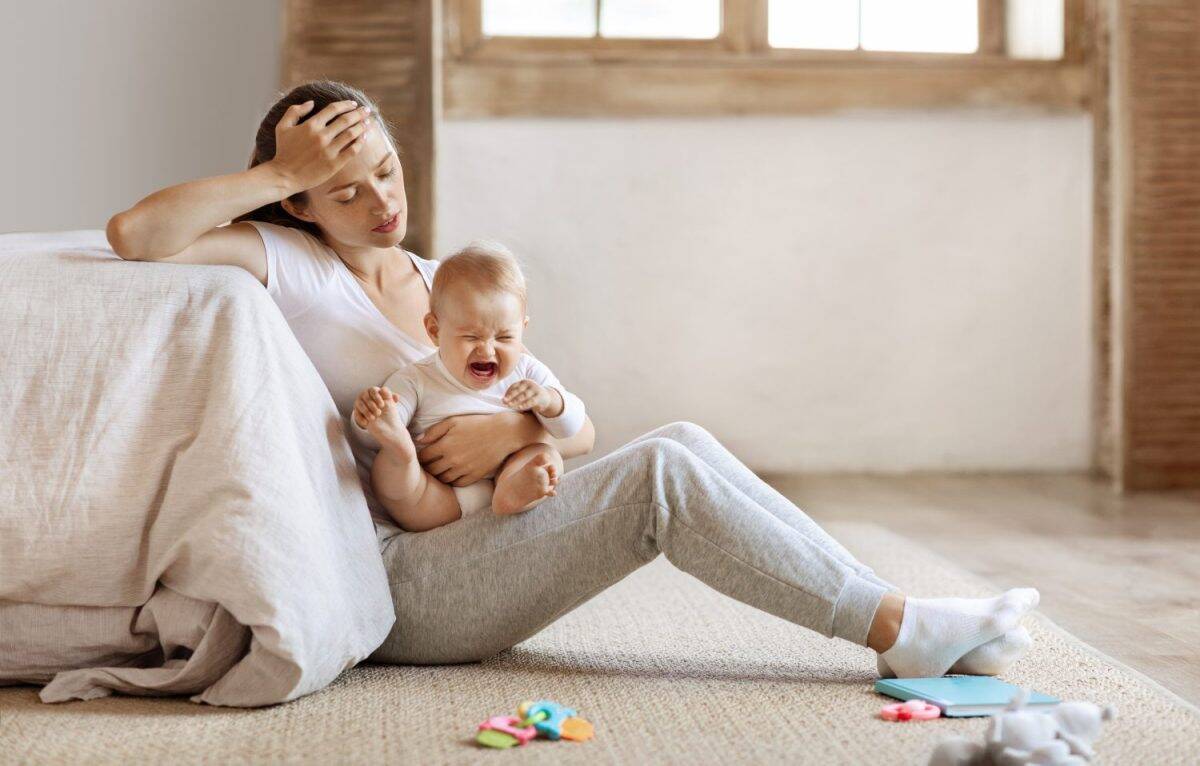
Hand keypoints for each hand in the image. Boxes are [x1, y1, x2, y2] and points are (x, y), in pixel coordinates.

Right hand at [268, 99, 372, 192]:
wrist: (284, 176)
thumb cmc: (283, 151)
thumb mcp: (282, 127)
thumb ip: (295, 111)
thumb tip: (311, 102)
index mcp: (311, 125)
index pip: (333, 109)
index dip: (346, 104)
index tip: (354, 104)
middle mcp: (321, 136)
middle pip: (346, 120)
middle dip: (359, 113)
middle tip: (367, 110)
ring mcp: (329, 150)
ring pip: (351, 134)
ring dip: (361, 126)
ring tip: (368, 122)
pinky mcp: (334, 164)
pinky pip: (352, 151)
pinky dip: (360, 142)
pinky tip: (364, 137)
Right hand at [353, 386, 397, 428]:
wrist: (380, 418)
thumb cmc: (385, 407)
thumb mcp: (390, 402)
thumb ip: (393, 399)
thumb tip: (396, 396)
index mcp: (373, 390)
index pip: (373, 390)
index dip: (377, 398)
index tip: (382, 405)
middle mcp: (364, 394)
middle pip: (366, 397)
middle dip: (372, 405)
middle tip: (379, 413)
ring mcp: (359, 402)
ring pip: (360, 405)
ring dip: (366, 412)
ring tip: (373, 418)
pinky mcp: (356, 411)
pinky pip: (356, 414)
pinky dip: (361, 419)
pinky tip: (366, 423)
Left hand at [415, 411, 531, 485]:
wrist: (503, 432)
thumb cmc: (477, 424)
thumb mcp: (454, 421)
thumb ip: (434, 430)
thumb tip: (419, 440)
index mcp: (445, 445)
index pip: (424, 457)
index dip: (420, 458)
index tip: (421, 457)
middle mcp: (453, 459)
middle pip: (432, 470)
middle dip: (427, 468)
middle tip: (427, 466)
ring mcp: (464, 469)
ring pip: (443, 479)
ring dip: (438, 476)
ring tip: (438, 471)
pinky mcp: (475, 475)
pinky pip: (458, 484)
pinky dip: (452, 481)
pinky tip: (452, 475)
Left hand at [502, 379, 556, 415]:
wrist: (546, 398)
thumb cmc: (531, 396)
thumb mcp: (523, 392)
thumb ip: (515, 394)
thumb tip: (503, 400)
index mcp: (524, 382)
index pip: (514, 386)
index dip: (508, 392)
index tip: (503, 399)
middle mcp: (529, 384)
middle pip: (518, 390)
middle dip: (510, 396)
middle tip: (504, 401)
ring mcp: (535, 389)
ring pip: (524, 395)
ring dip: (516, 401)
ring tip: (509, 405)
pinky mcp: (539, 396)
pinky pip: (531, 401)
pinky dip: (525, 404)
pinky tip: (519, 407)